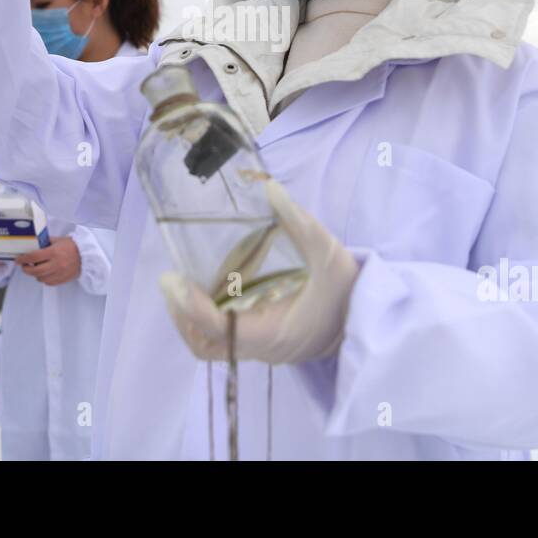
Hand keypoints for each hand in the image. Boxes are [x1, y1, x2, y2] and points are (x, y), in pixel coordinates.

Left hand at [17, 237, 81, 286]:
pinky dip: (44, 279)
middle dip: (26, 269)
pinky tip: (45, 274)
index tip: (18, 259)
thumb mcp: (58, 240)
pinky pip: (48, 283)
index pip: (33, 257)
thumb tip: (32, 244)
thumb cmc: (72, 246)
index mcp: (54, 252)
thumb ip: (45, 242)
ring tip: (36, 269)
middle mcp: (56, 264)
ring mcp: (60, 273)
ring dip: (35, 274)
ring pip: (40, 278)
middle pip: (35, 271)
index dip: (23, 259)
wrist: (87, 256)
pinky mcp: (63, 280)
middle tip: (24, 266)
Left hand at [160, 179, 359, 364]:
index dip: (190, 306)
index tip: (172, 279)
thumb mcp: (329, 253)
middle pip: (206, 345)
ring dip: (189, 320)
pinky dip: (205, 321)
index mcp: (273, 331)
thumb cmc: (346, 290)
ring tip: (179, 286)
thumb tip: (269, 188)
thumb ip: (300, 222)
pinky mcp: (261, 343)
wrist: (367, 321)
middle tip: (170, 281)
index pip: (220, 328)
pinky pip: (222, 341)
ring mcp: (260, 350)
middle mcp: (261, 347)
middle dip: (182, 316)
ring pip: (210, 347)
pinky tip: (204, 291)